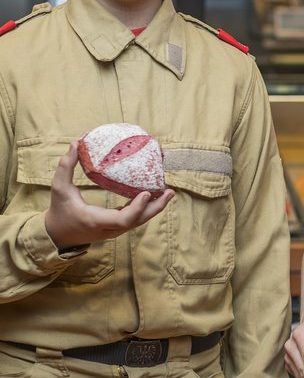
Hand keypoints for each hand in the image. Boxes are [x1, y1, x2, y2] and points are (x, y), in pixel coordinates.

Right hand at [44, 142, 173, 249]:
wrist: (59, 235)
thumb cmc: (60, 211)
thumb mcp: (59, 188)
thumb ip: (66, 166)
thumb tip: (75, 143)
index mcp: (96, 220)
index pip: (122, 220)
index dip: (136, 208)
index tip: (146, 193)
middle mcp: (109, 229)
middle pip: (138, 221)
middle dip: (156, 207)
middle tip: (169, 191)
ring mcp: (115, 230)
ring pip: (140, 221)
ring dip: (155, 207)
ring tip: (168, 192)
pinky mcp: (118, 228)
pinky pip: (136, 219)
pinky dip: (147, 208)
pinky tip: (155, 196)